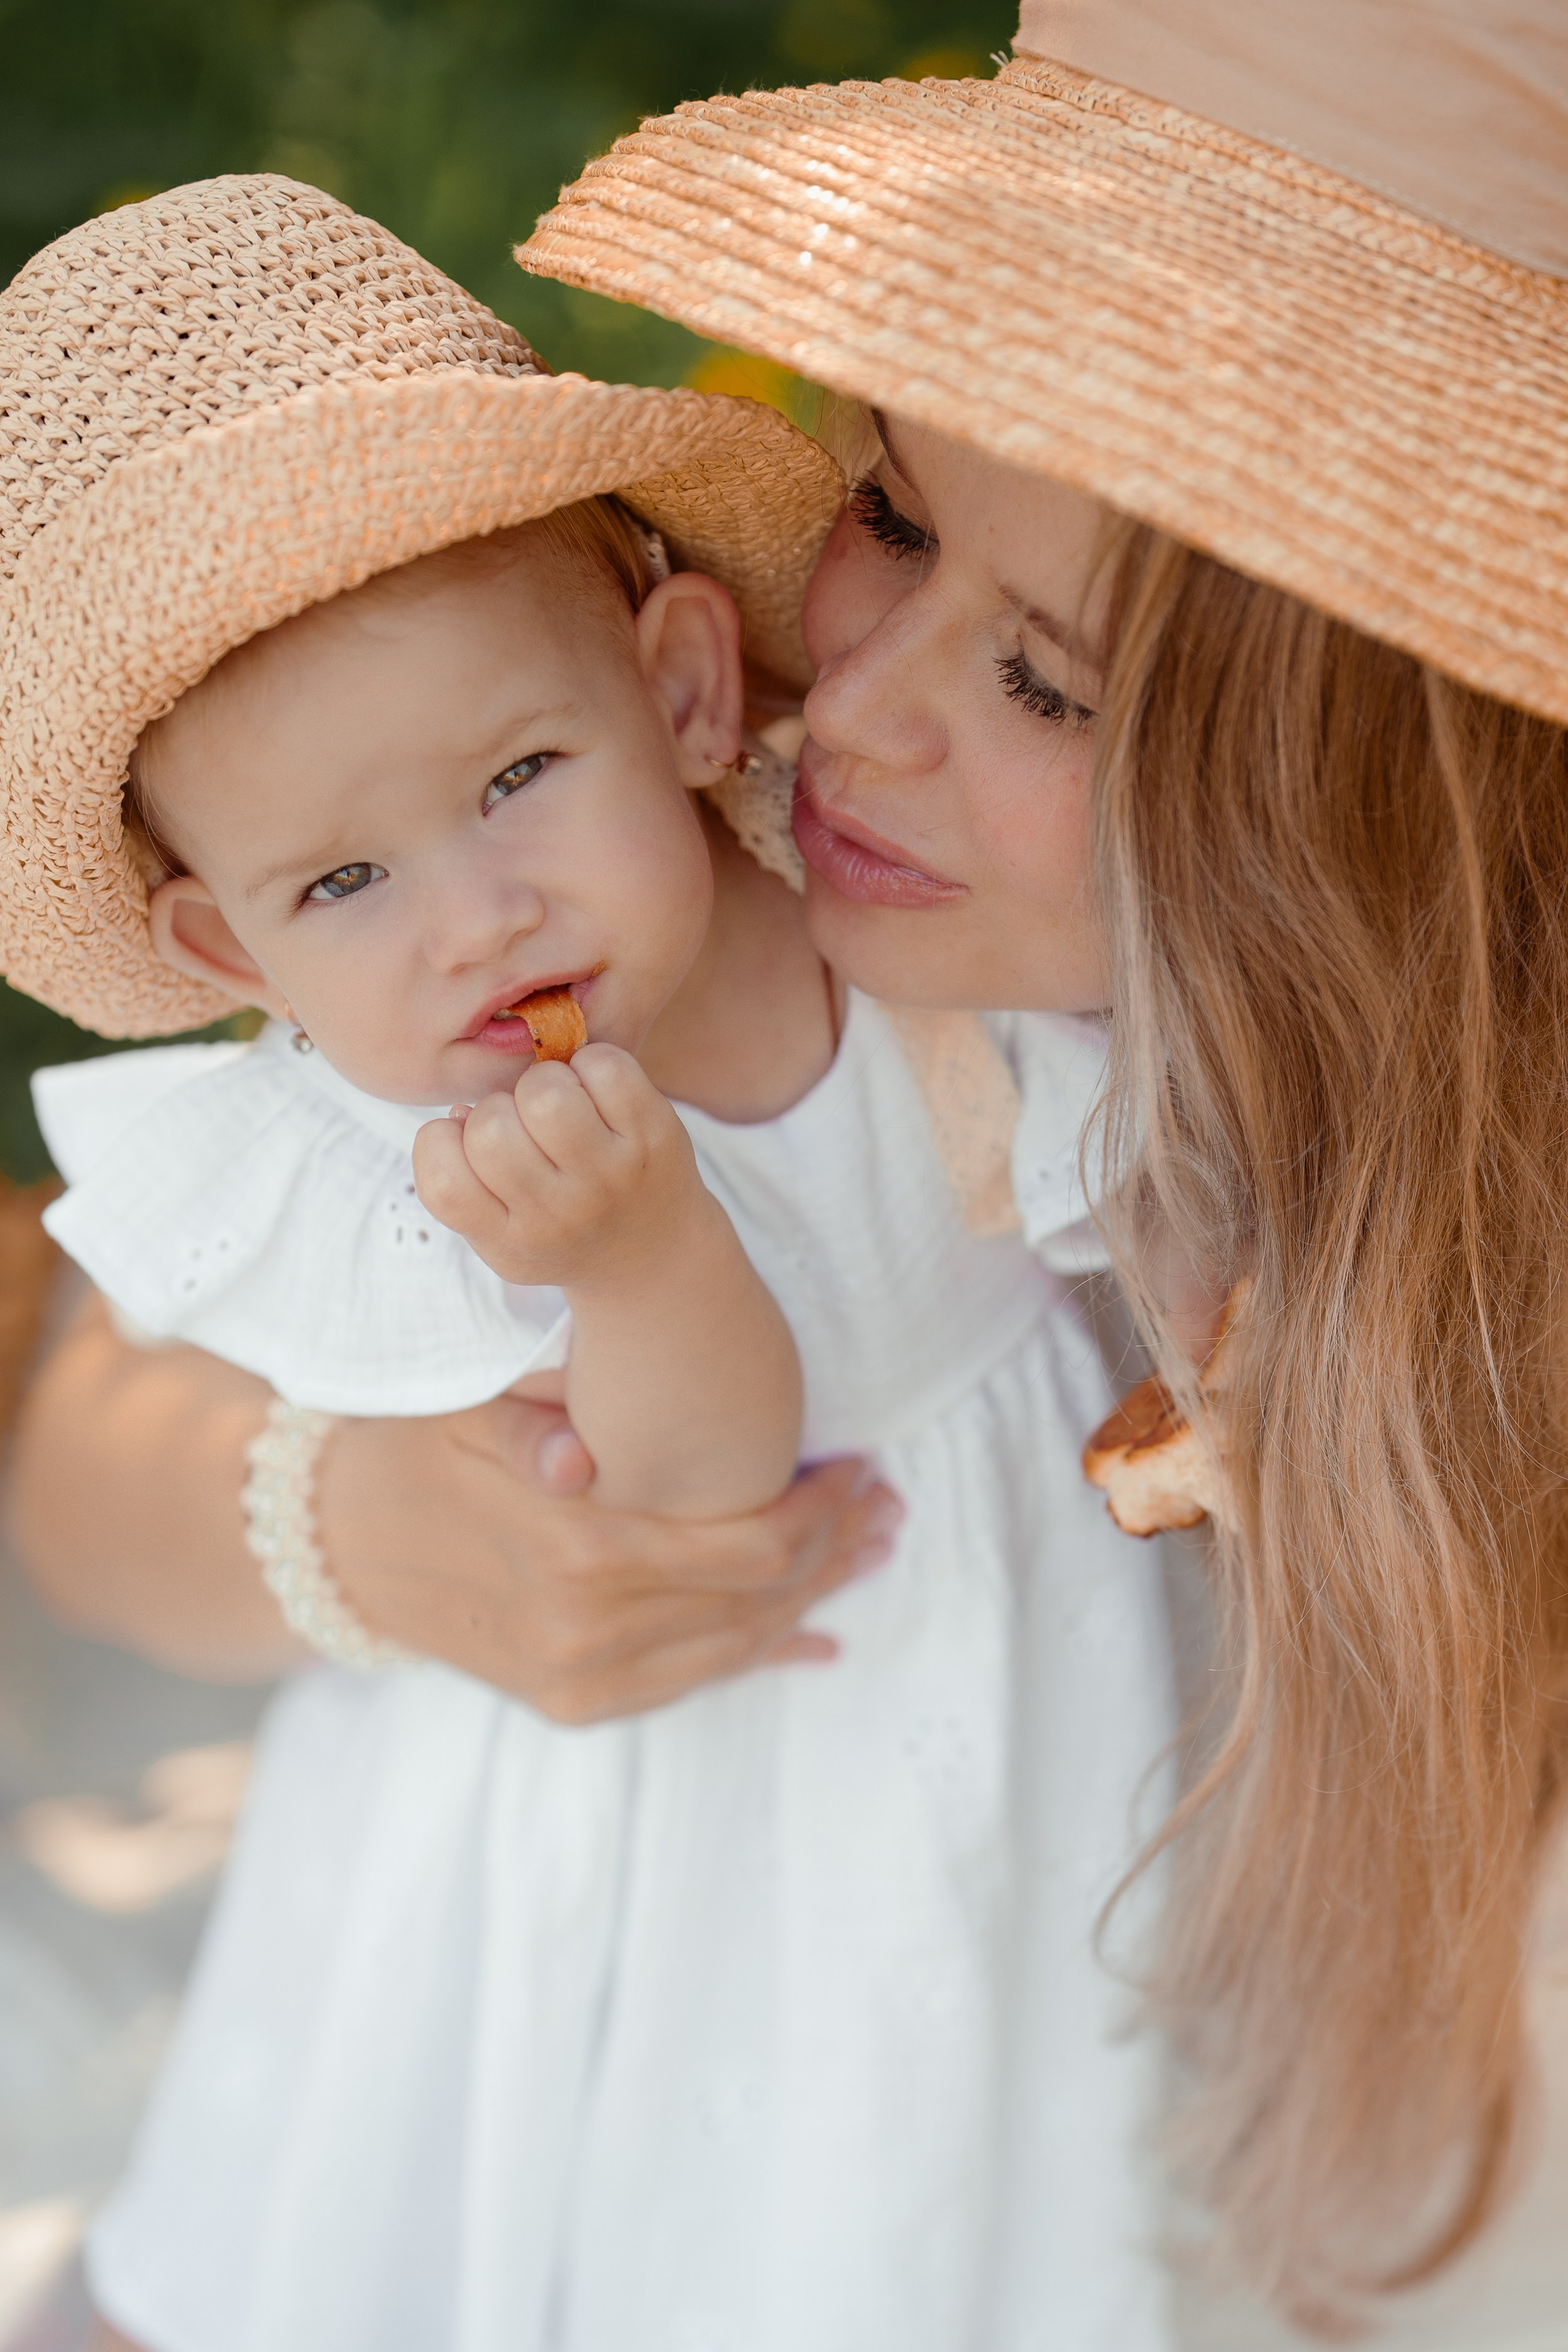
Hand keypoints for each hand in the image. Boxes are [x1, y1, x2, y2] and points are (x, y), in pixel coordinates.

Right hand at [319, 1393, 903, 1722]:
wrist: (338, 1549)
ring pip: (733, 1645)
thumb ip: (529, 1423)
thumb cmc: (416, 1452)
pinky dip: (759, 1657)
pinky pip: (690, 1683)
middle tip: (887, 1503)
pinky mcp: (572, 1704)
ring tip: (872, 1551)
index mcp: (574, 1549)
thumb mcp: (466, 1412)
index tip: (856, 1466)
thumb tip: (577, 1459)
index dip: (813, 1511)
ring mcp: (581, 1678)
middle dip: (832, 1549)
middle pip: (754, 1597)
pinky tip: (814, 1637)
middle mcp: (586, 1629)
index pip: (739, 1544)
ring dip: (813, 1601)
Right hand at [413, 1045, 704, 1289]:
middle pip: (491, 1128)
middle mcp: (559, 1214)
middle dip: (497, 1108)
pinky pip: (605, 1067)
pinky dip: (591, 1063)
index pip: (444, 1182)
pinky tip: (594, 1089)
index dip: (441, 1144)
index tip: (468, 1143)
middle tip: (522, 1123)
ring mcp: (610, 1175)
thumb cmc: (564, 1232)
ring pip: (545, 1092)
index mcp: (510, 1240)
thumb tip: (460, 1114)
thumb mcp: (505, 1238)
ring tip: (557, 1102)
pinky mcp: (653, 1136)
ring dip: (542, 1081)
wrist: (656, 1256)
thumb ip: (465, 1188)